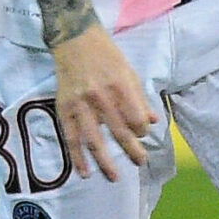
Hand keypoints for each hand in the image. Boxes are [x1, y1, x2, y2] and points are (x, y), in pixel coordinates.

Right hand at [49, 23, 155, 178]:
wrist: (75, 41)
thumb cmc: (108, 56)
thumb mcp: (129, 72)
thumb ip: (140, 99)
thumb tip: (153, 122)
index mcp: (120, 87)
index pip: (135, 119)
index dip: (141, 130)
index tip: (142, 134)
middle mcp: (100, 97)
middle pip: (118, 131)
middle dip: (131, 150)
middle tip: (140, 163)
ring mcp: (80, 104)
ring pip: (93, 139)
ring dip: (104, 161)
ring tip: (114, 177)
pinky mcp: (65, 108)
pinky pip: (71, 137)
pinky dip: (77, 157)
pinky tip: (84, 172)